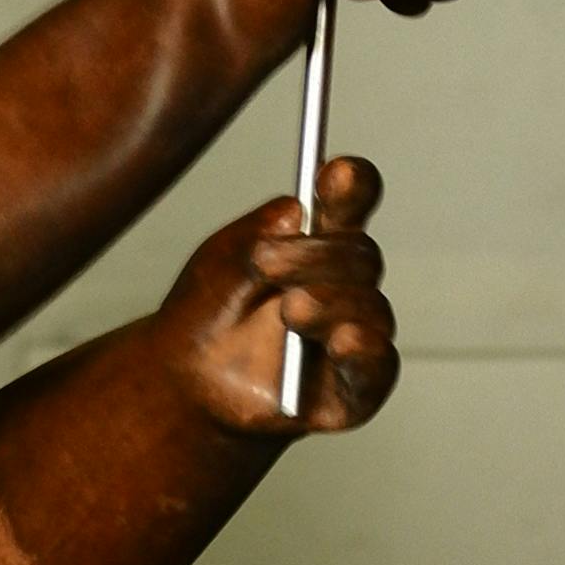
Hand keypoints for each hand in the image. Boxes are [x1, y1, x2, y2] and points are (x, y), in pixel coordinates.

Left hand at [166, 159, 399, 439]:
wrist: (187, 381)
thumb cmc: (208, 313)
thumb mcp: (225, 259)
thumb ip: (265, 231)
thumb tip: (303, 212)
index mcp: (318, 243)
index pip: (351, 203)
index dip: (351, 185)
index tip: (333, 174)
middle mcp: (345, 286)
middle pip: (362, 256)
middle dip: (316, 257)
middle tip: (266, 264)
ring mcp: (353, 336)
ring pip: (372, 310)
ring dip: (331, 304)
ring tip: (289, 311)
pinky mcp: (353, 390)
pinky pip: (377, 368)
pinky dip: (365, 351)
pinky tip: (342, 341)